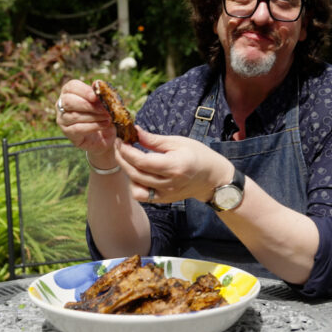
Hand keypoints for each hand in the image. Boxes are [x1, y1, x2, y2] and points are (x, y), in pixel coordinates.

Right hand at [55, 80, 117, 157]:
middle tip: (104, 109)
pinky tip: (104, 124)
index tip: (96, 96)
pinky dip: (93, 126)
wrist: (104, 135)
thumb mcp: (104, 103)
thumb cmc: (102, 115)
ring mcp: (62, 119)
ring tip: (107, 117)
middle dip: (87, 105)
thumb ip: (100, 93)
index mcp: (69, 92)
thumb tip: (96, 83)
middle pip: (68, 101)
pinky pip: (77, 129)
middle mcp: (62, 105)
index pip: (71, 87)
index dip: (84, 90)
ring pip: (74, 116)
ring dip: (93, 116)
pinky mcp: (67, 132)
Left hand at [116, 128, 233, 204]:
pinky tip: (137, 173)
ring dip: (127, 172)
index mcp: (174, 166)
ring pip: (135, 186)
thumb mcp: (178, 142)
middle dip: (122, 158)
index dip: (127, 151)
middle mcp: (169, 183)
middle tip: (119, 146)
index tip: (120, 140)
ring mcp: (166, 194)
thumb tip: (135, 131)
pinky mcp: (163, 200)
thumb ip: (154, 140)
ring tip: (129, 158)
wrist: (212, 178)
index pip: (142, 161)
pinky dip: (135, 184)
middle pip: (135, 173)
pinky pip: (142, 196)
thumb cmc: (198, 155)